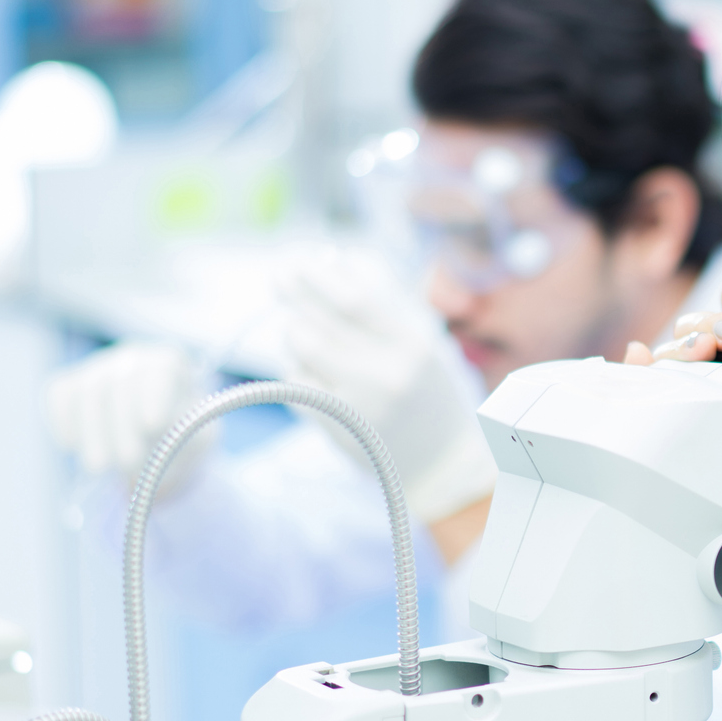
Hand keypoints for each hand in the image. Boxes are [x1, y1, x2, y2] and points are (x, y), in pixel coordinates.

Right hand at [43, 341, 213, 495]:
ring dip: (91, 431)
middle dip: (120, 425)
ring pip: (88, 389)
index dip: (154, 395)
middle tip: (125, 463)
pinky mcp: (71, 383)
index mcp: (171, 365)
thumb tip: (158, 431)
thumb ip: (185, 435)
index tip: (152, 425)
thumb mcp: (197, 440)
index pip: (161, 370)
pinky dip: (62, 418)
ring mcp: (99, 367)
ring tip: (98, 468)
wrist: (153, 444)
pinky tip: (71, 445)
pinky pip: (60, 392)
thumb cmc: (181, 441)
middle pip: (121, 381)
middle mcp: (134, 358)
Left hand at [280, 245, 496, 529]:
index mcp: (412, 348)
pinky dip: (298, 368)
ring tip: (304, 325)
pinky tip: (315, 369)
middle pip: (319, 323)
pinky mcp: (334, 427)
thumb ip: (383, 301)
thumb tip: (333, 257)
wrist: (441, 463)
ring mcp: (357, 405)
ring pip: (302, 350)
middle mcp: (384, 376)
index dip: (321, 275)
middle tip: (280, 273)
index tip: (302, 258)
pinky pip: (297, 382)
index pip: (355, 300)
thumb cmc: (429, 391)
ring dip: (295, 330)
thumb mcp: (422, 342)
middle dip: (294, 293)